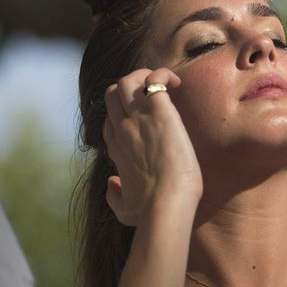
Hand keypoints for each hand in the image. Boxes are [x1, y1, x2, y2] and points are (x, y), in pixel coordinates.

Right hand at [101, 69, 201, 226]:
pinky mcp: (159, 113)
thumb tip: (111, 184)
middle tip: (155, 95)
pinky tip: (177, 82)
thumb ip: (114, 197)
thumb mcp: (124, 209)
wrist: (165, 206)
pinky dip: (162, 74)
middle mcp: (122, 130)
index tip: (145, 121)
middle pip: (112, 94)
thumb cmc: (149, 212)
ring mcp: (138, 119)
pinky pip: (153, 80)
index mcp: (116, 149)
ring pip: (125, 81)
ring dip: (143, 75)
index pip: (110, 120)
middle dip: (130, 88)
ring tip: (165, 82)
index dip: (124, 115)